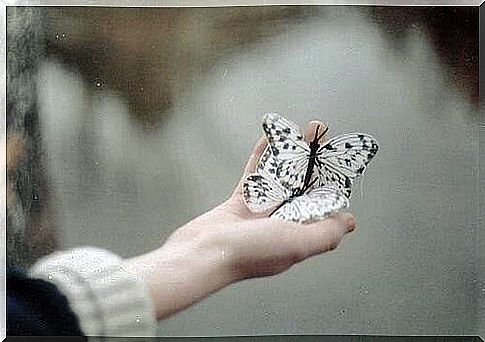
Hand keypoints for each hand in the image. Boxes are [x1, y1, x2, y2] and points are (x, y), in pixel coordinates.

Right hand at [124, 120, 356, 319]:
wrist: (202, 253)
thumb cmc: (249, 252)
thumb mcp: (297, 243)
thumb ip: (326, 233)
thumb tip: (348, 222)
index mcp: (298, 235)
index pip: (320, 204)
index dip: (330, 180)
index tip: (337, 158)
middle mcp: (281, 224)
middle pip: (303, 186)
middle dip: (313, 159)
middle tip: (319, 131)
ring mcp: (259, 213)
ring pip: (280, 177)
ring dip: (291, 153)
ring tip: (302, 129)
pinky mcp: (239, 204)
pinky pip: (254, 175)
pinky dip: (262, 156)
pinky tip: (269, 138)